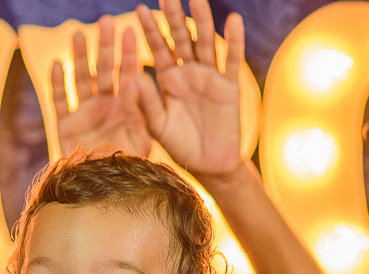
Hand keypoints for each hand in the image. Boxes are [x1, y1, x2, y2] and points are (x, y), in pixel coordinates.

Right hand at [50, 15, 150, 157]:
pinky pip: (59, 100)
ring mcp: (83, 113)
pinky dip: (58, 84)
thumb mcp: (142, 137)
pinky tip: (58, 64)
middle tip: (106, 22)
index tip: (132, 30)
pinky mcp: (64, 125)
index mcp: (126, 107)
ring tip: (80, 34)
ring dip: (80, 57)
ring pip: (81, 79)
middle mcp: (104, 106)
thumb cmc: (127, 168)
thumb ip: (140, 108)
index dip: (129, 53)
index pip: (128, 73)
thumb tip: (138, 78)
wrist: (102, 193)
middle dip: (105, 46)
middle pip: (104, 70)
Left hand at [133, 0, 244, 176]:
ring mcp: (210, 77)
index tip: (140, 9)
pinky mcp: (230, 87)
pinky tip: (233, 20)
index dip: (151, 30)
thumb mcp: (157, 125)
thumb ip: (146, 102)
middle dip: (174, 17)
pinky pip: (232, 61)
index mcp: (168, 79)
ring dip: (202, 21)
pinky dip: (234, 41)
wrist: (208, 164)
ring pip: (206, 43)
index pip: (157, 49)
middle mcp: (188, 72)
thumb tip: (134, 78)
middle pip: (181, 38)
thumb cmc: (179, 145)